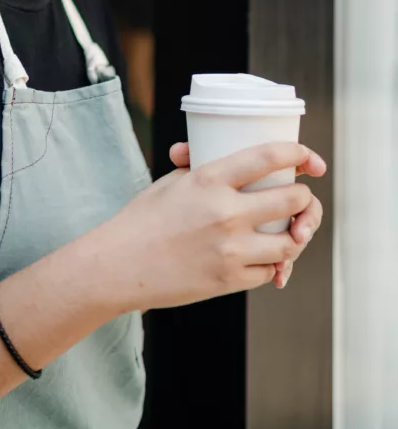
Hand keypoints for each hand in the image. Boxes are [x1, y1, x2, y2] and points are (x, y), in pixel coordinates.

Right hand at [98, 141, 326, 312]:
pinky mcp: (230, 280)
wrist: (119, 265)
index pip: (269, 157)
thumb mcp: (168, 183)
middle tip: (299, 198)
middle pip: (294, 200)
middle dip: (304, 198)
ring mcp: (230, 249)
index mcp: (208, 179)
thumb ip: (195, 167)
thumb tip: (197, 149)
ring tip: (288, 231)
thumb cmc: (141, 221)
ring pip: (291, 242)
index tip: (309, 159)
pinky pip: (270, 270)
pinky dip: (272, 264)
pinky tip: (264, 256)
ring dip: (295, 235)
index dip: (299, 154)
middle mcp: (225, 212)